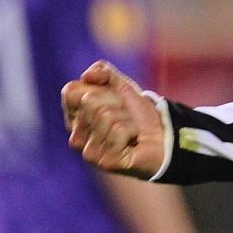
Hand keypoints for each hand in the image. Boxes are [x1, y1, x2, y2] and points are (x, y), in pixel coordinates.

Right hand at [62, 60, 166, 178]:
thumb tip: (88, 76)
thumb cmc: (136, 113)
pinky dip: (132, 130)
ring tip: (130, 129)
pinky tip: (132, 141)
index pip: (70, 91)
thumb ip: (102, 72)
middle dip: (116, 102)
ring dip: (126, 118)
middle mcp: (75, 136)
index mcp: (74, 117)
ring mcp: (88, 152)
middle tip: (125, 116)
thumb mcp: (120, 85)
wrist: (162, 135)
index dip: (98, 88)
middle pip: (90, 100)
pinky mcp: (105, 161)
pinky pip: (119, 130)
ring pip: (105, 115)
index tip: (113, 98)